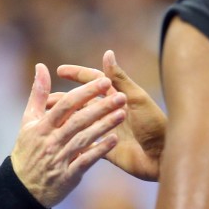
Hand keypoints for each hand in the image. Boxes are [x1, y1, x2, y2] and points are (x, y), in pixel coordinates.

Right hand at [11, 63, 126, 207]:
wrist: (21, 189)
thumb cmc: (27, 150)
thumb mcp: (28, 121)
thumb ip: (38, 94)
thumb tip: (41, 67)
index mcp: (43, 125)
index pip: (66, 104)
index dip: (85, 92)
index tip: (104, 80)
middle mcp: (51, 140)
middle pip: (78, 120)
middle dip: (100, 107)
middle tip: (121, 96)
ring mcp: (59, 158)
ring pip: (84, 138)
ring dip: (104, 125)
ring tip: (122, 113)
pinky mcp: (67, 175)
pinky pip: (86, 161)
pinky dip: (99, 150)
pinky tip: (114, 140)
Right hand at [56, 50, 165, 180]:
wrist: (164, 156)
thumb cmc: (155, 125)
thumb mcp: (136, 99)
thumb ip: (120, 79)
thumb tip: (107, 53)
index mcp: (117, 96)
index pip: (93, 81)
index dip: (77, 74)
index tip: (59, 70)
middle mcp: (110, 112)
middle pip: (82, 103)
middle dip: (64, 100)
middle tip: (45, 101)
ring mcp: (107, 130)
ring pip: (80, 122)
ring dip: (65, 120)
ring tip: (47, 121)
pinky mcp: (107, 150)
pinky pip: (86, 142)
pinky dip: (73, 139)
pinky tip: (59, 141)